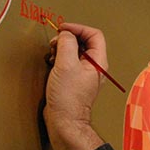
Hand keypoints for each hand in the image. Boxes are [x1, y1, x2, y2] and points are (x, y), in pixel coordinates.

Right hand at [43, 22, 106, 149]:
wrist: (64, 121)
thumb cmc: (68, 97)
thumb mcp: (65, 64)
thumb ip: (66, 44)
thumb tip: (65, 34)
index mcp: (98, 62)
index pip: (94, 35)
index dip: (78, 28)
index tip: (63, 29)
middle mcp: (94, 67)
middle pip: (84, 42)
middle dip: (68, 38)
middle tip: (54, 42)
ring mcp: (84, 75)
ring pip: (75, 52)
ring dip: (62, 48)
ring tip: (52, 53)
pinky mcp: (74, 81)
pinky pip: (68, 63)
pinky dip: (59, 58)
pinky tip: (51, 63)